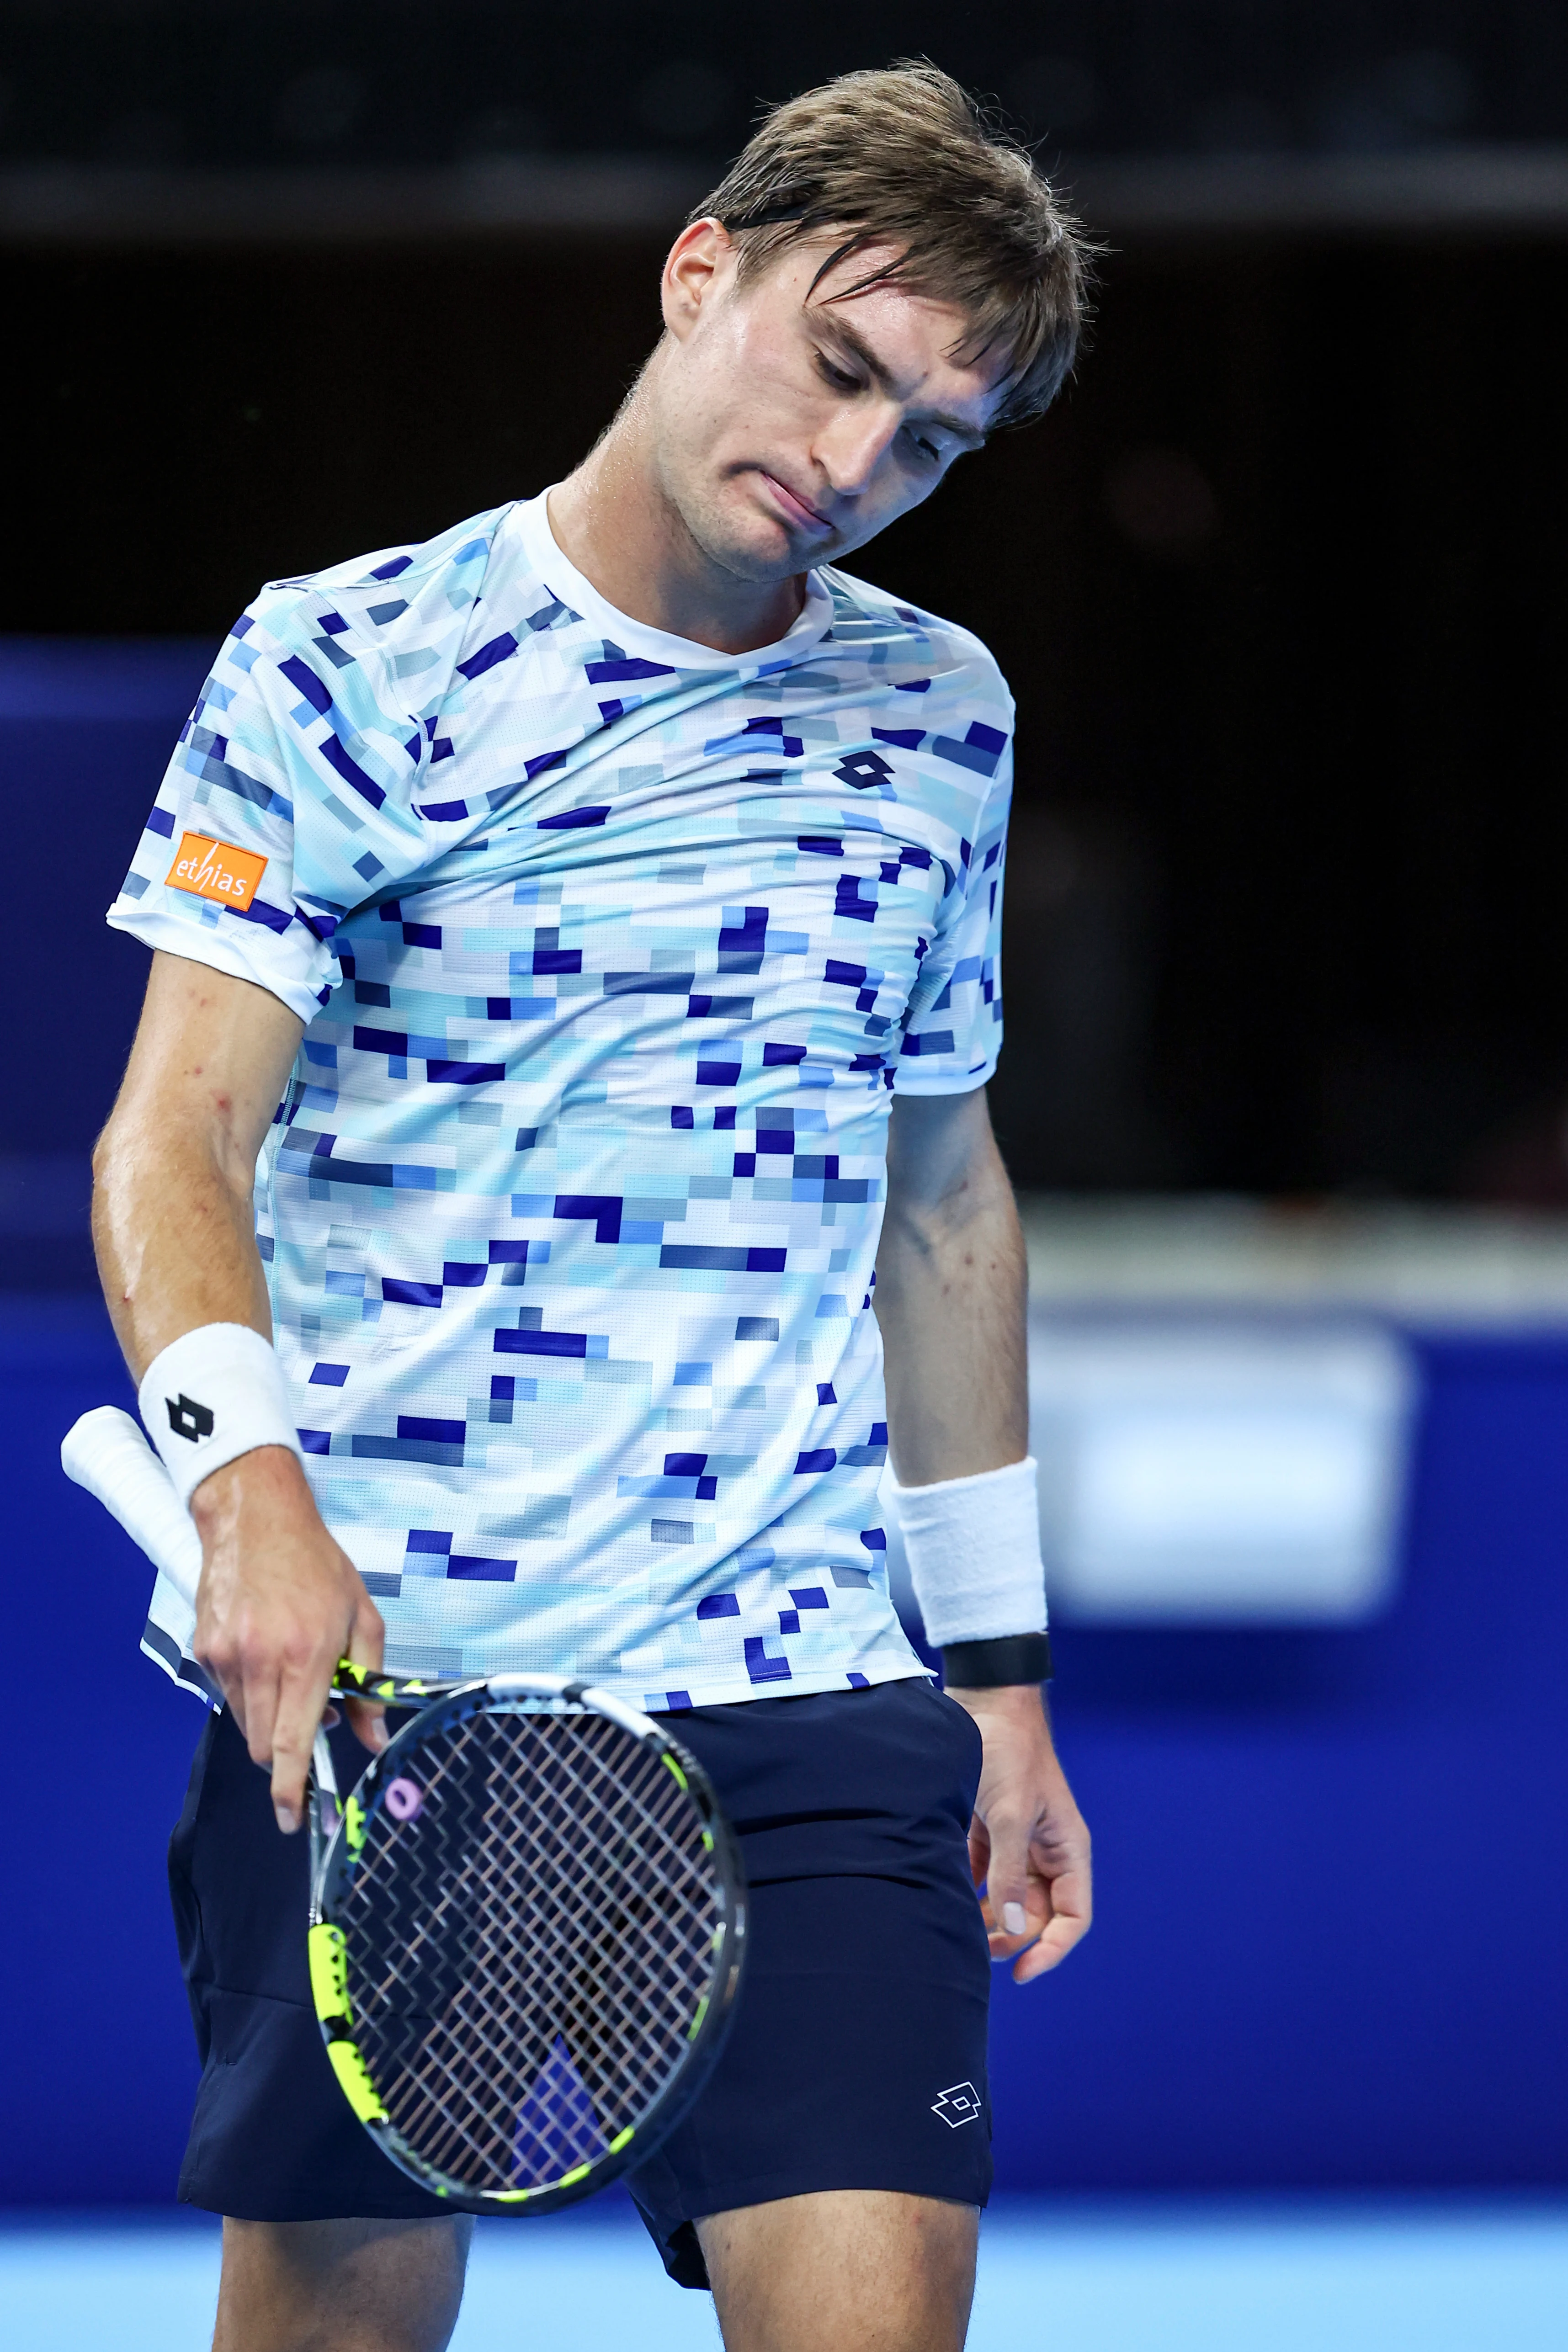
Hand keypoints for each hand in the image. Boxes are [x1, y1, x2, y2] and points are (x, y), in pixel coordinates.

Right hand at [189, 1446, 386, 1834]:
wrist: (256, 1519)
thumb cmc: (317, 1565)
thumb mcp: (361, 1617)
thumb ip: (369, 1682)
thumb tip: (376, 1737)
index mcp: (304, 1655)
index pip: (290, 1741)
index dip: (291, 1788)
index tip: (294, 1818)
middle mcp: (260, 1660)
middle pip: (263, 1745)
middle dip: (285, 1751)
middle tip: (312, 1719)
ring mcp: (225, 1656)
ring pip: (245, 1722)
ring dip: (268, 1718)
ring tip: (290, 1671)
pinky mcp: (204, 1649)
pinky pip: (229, 1694)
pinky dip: (250, 1691)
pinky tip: (265, 1653)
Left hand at [946, 1682, 1091, 1983]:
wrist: (982, 1702)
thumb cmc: (1007, 1751)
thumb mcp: (1010, 1814)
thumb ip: (1008, 1872)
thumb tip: (1011, 1931)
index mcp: (1066, 1848)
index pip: (1073, 1916)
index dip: (1052, 1949)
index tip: (1022, 1972)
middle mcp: (1044, 1849)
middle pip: (1036, 1913)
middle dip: (1012, 1937)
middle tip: (977, 1949)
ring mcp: (1015, 1840)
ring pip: (1006, 1898)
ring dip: (987, 1918)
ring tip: (959, 1927)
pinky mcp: (986, 1829)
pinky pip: (981, 1874)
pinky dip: (969, 1890)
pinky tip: (946, 1895)